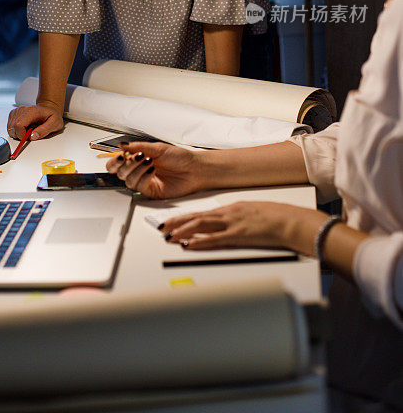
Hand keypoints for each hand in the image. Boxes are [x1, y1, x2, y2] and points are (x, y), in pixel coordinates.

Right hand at [7, 103, 63, 140]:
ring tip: (29, 129)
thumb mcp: (55, 123)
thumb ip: (44, 130)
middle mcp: (22, 110)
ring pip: (10, 129)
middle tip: (31, 132)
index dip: (22, 135)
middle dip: (20, 135)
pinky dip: (16, 131)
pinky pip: (9, 127)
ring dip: (18, 133)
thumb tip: (32, 136)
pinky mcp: (13, 114)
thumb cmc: (52, 115)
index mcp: (31, 111)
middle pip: (12, 128)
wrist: (48, 108)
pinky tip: (25, 128)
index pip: (18, 125)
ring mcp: (16, 111)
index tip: (29, 137)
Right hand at [106, 141, 204, 199]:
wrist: (194, 169)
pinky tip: (152, 170)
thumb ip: (138, 147)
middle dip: (125, 164)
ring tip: (149, 161)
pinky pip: (139, 186)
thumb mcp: (158, 148)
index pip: (118, 162)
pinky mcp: (151, 191)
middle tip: (134, 157)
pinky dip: (143, 177)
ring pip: (128, 180)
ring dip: (136, 169)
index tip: (120, 155)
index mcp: (139, 158)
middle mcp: (139, 171)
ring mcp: (144, 182)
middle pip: (119, 172)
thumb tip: (122, 145)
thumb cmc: (180, 158)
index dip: (115, 160)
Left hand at [162, 201, 304, 251]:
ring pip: (201, 225)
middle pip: (197, 217)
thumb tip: (228, 224)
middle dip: (178, 222)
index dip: (185, 217)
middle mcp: (228, 213)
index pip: (202, 212)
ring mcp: (232, 224)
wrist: (289, 220)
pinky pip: (215, 239)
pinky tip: (189, 244)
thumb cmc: (276, 217)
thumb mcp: (253, 212)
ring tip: (169, 235)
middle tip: (162, 227)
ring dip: (183, 231)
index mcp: (232, 208)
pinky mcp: (239, 236)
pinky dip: (200, 242)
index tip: (172, 221)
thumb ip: (238, 217)